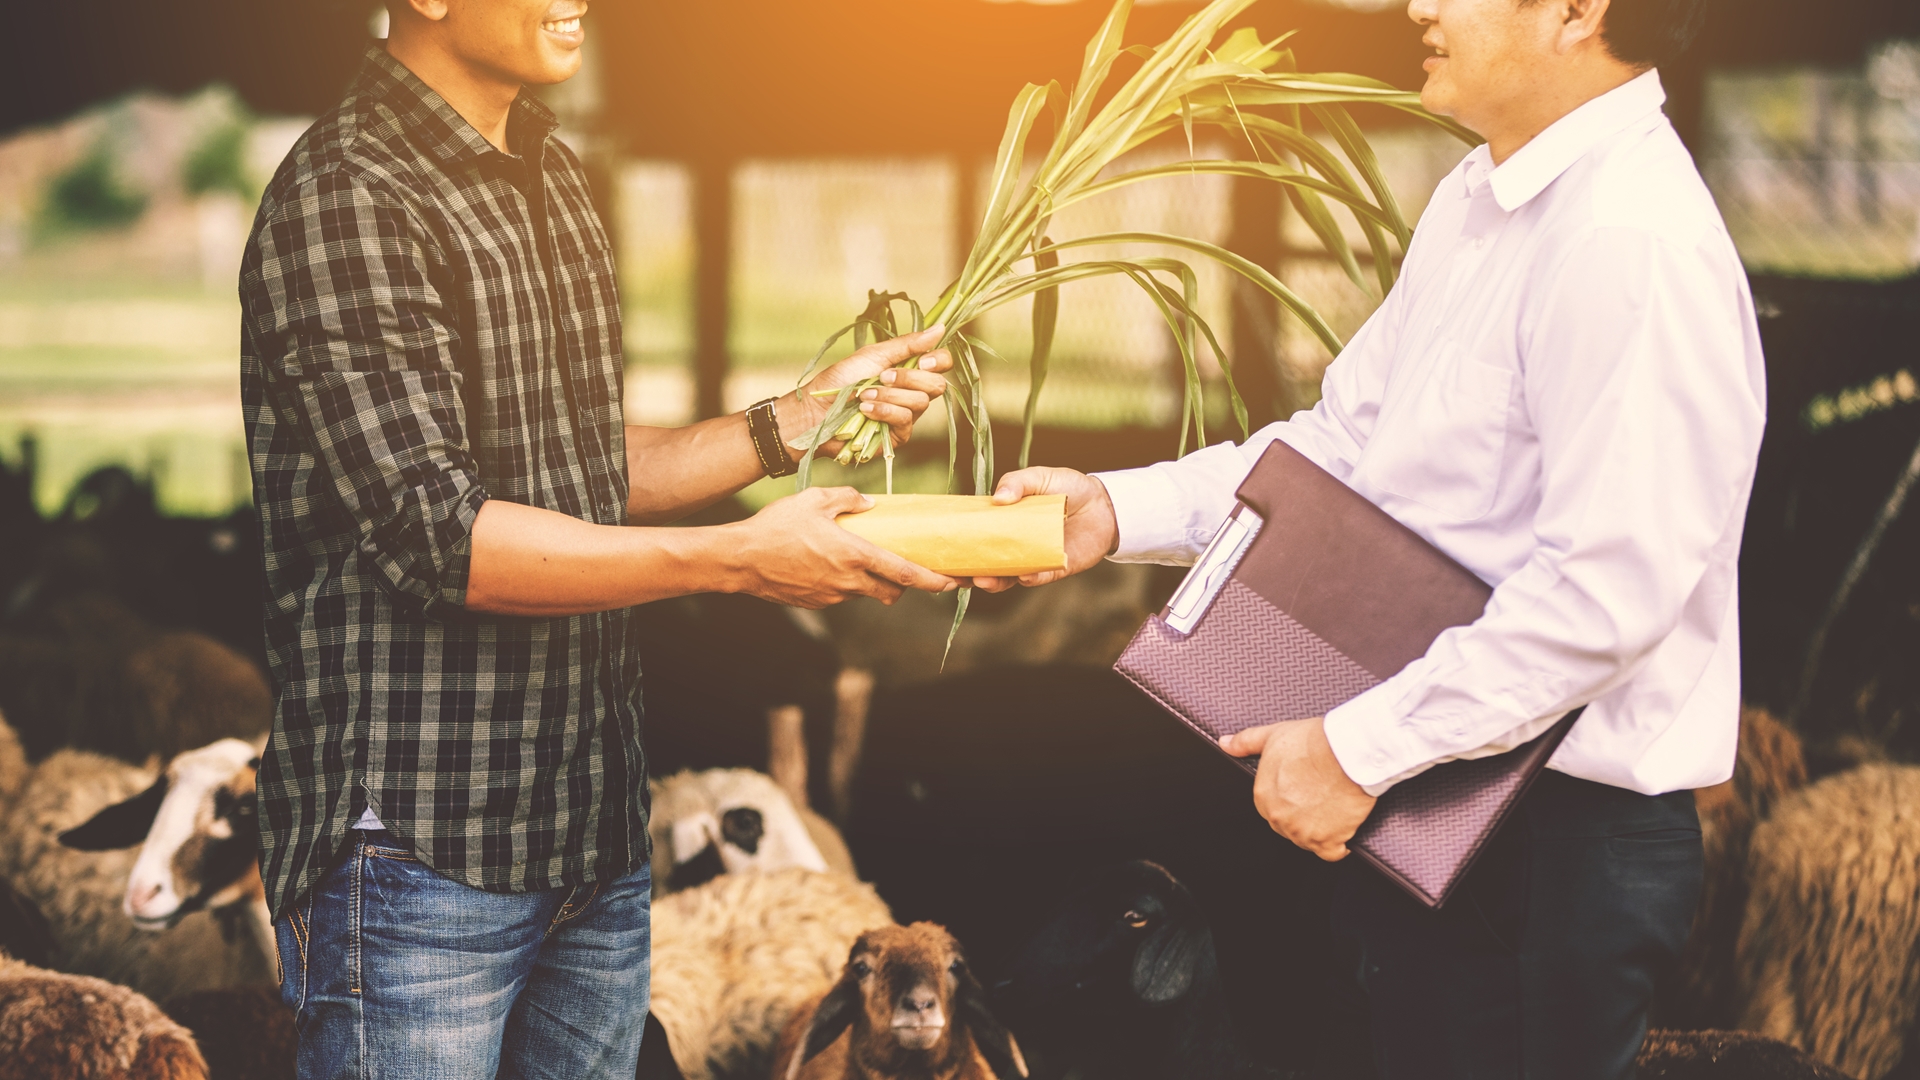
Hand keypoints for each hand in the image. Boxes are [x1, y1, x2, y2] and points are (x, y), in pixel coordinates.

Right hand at [725, 487, 957, 608]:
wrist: (739, 559)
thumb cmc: (776, 526)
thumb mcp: (814, 500)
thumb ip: (847, 499)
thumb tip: (869, 504)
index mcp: (855, 556)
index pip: (905, 574)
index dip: (933, 581)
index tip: (952, 584)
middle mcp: (848, 582)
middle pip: (891, 593)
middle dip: (901, 585)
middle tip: (901, 569)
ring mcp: (831, 596)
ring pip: (864, 594)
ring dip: (869, 582)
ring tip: (855, 559)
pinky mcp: (815, 603)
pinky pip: (840, 595)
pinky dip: (843, 583)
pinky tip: (825, 565)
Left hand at [781, 325, 951, 459]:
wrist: (817, 410)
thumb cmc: (841, 380)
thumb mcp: (874, 355)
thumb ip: (908, 344)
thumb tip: (940, 328)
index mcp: (909, 370)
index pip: (941, 364)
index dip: (939, 361)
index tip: (922, 361)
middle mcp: (912, 392)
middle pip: (936, 385)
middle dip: (909, 378)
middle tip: (883, 376)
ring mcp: (907, 415)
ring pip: (920, 403)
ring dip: (890, 395)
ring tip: (865, 394)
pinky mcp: (898, 435)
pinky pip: (905, 420)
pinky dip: (884, 411)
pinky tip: (866, 409)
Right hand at [971, 467, 1118, 590]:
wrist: (1105, 502)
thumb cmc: (1068, 487)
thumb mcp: (1040, 477)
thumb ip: (1018, 482)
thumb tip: (997, 499)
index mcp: (1007, 525)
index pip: (979, 538)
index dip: (962, 547)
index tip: (945, 552)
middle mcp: (1017, 546)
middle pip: (989, 564)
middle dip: (973, 572)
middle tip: (961, 575)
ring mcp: (1036, 559)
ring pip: (1011, 577)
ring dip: (996, 581)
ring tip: (984, 580)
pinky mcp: (1057, 568)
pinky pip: (1041, 577)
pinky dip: (1032, 578)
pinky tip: (1026, 576)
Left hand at [1220, 718, 1376, 860]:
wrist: (1346, 752)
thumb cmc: (1314, 742)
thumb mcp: (1273, 735)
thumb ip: (1245, 742)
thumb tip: (1225, 744)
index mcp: (1263, 797)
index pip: (1271, 808)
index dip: (1289, 799)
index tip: (1303, 788)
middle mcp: (1279, 818)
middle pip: (1289, 825)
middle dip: (1302, 815)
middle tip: (1320, 795)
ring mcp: (1303, 832)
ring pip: (1308, 840)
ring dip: (1319, 829)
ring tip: (1332, 807)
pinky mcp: (1328, 841)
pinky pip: (1330, 853)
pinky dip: (1337, 846)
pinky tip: (1341, 832)